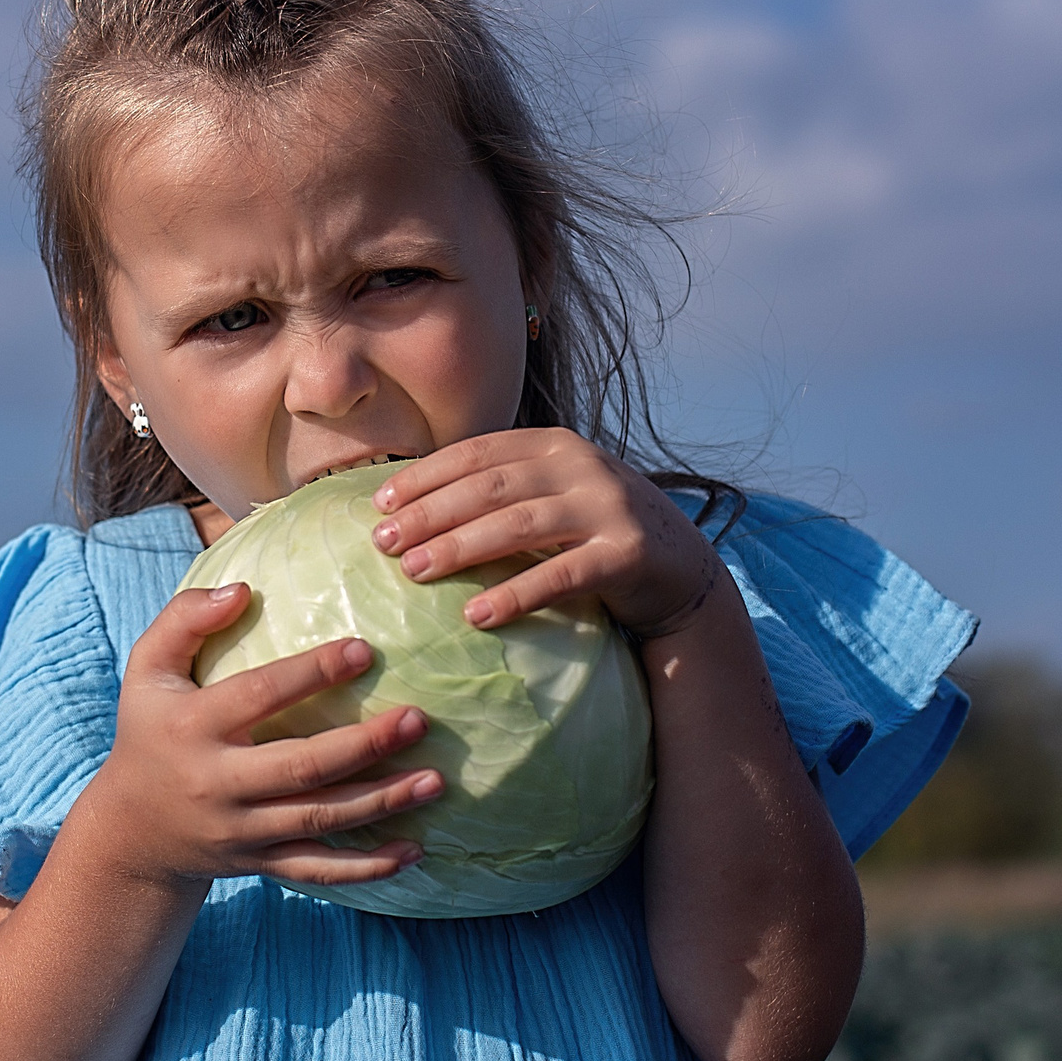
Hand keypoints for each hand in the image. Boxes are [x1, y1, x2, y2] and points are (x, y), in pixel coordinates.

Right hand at [87, 581, 441, 888]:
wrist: (132, 831)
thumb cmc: (150, 730)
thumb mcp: (146, 669)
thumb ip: (184, 619)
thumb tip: (242, 590)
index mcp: (192, 727)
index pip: (258, 696)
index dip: (311, 673)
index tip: (364, 650)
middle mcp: (218, 784)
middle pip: (301, 768)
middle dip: (364, 746)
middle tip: (419, 719)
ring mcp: (241, 831)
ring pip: (319, 821)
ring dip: (381, 803)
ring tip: (435, 780)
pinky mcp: (259, 864)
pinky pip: (318, 870)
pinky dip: (367, 868)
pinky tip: (414, 851)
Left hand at [369, 429, 719, 636]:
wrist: (681, 568)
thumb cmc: (596, 533)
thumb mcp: (554, 496)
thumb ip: (505, 490)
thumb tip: (415, 507)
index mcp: (555, 446)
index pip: (478, 453)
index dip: (426, 476)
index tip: (380, 505)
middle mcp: (582, 467)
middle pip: (490, 488)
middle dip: (431, 513)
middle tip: (384, 544)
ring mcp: (607, 508)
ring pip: (519, 524)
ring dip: (461, 548)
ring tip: (415, 571)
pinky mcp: (627, 555)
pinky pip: (561, 576)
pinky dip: (514, 594)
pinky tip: (476, 614)